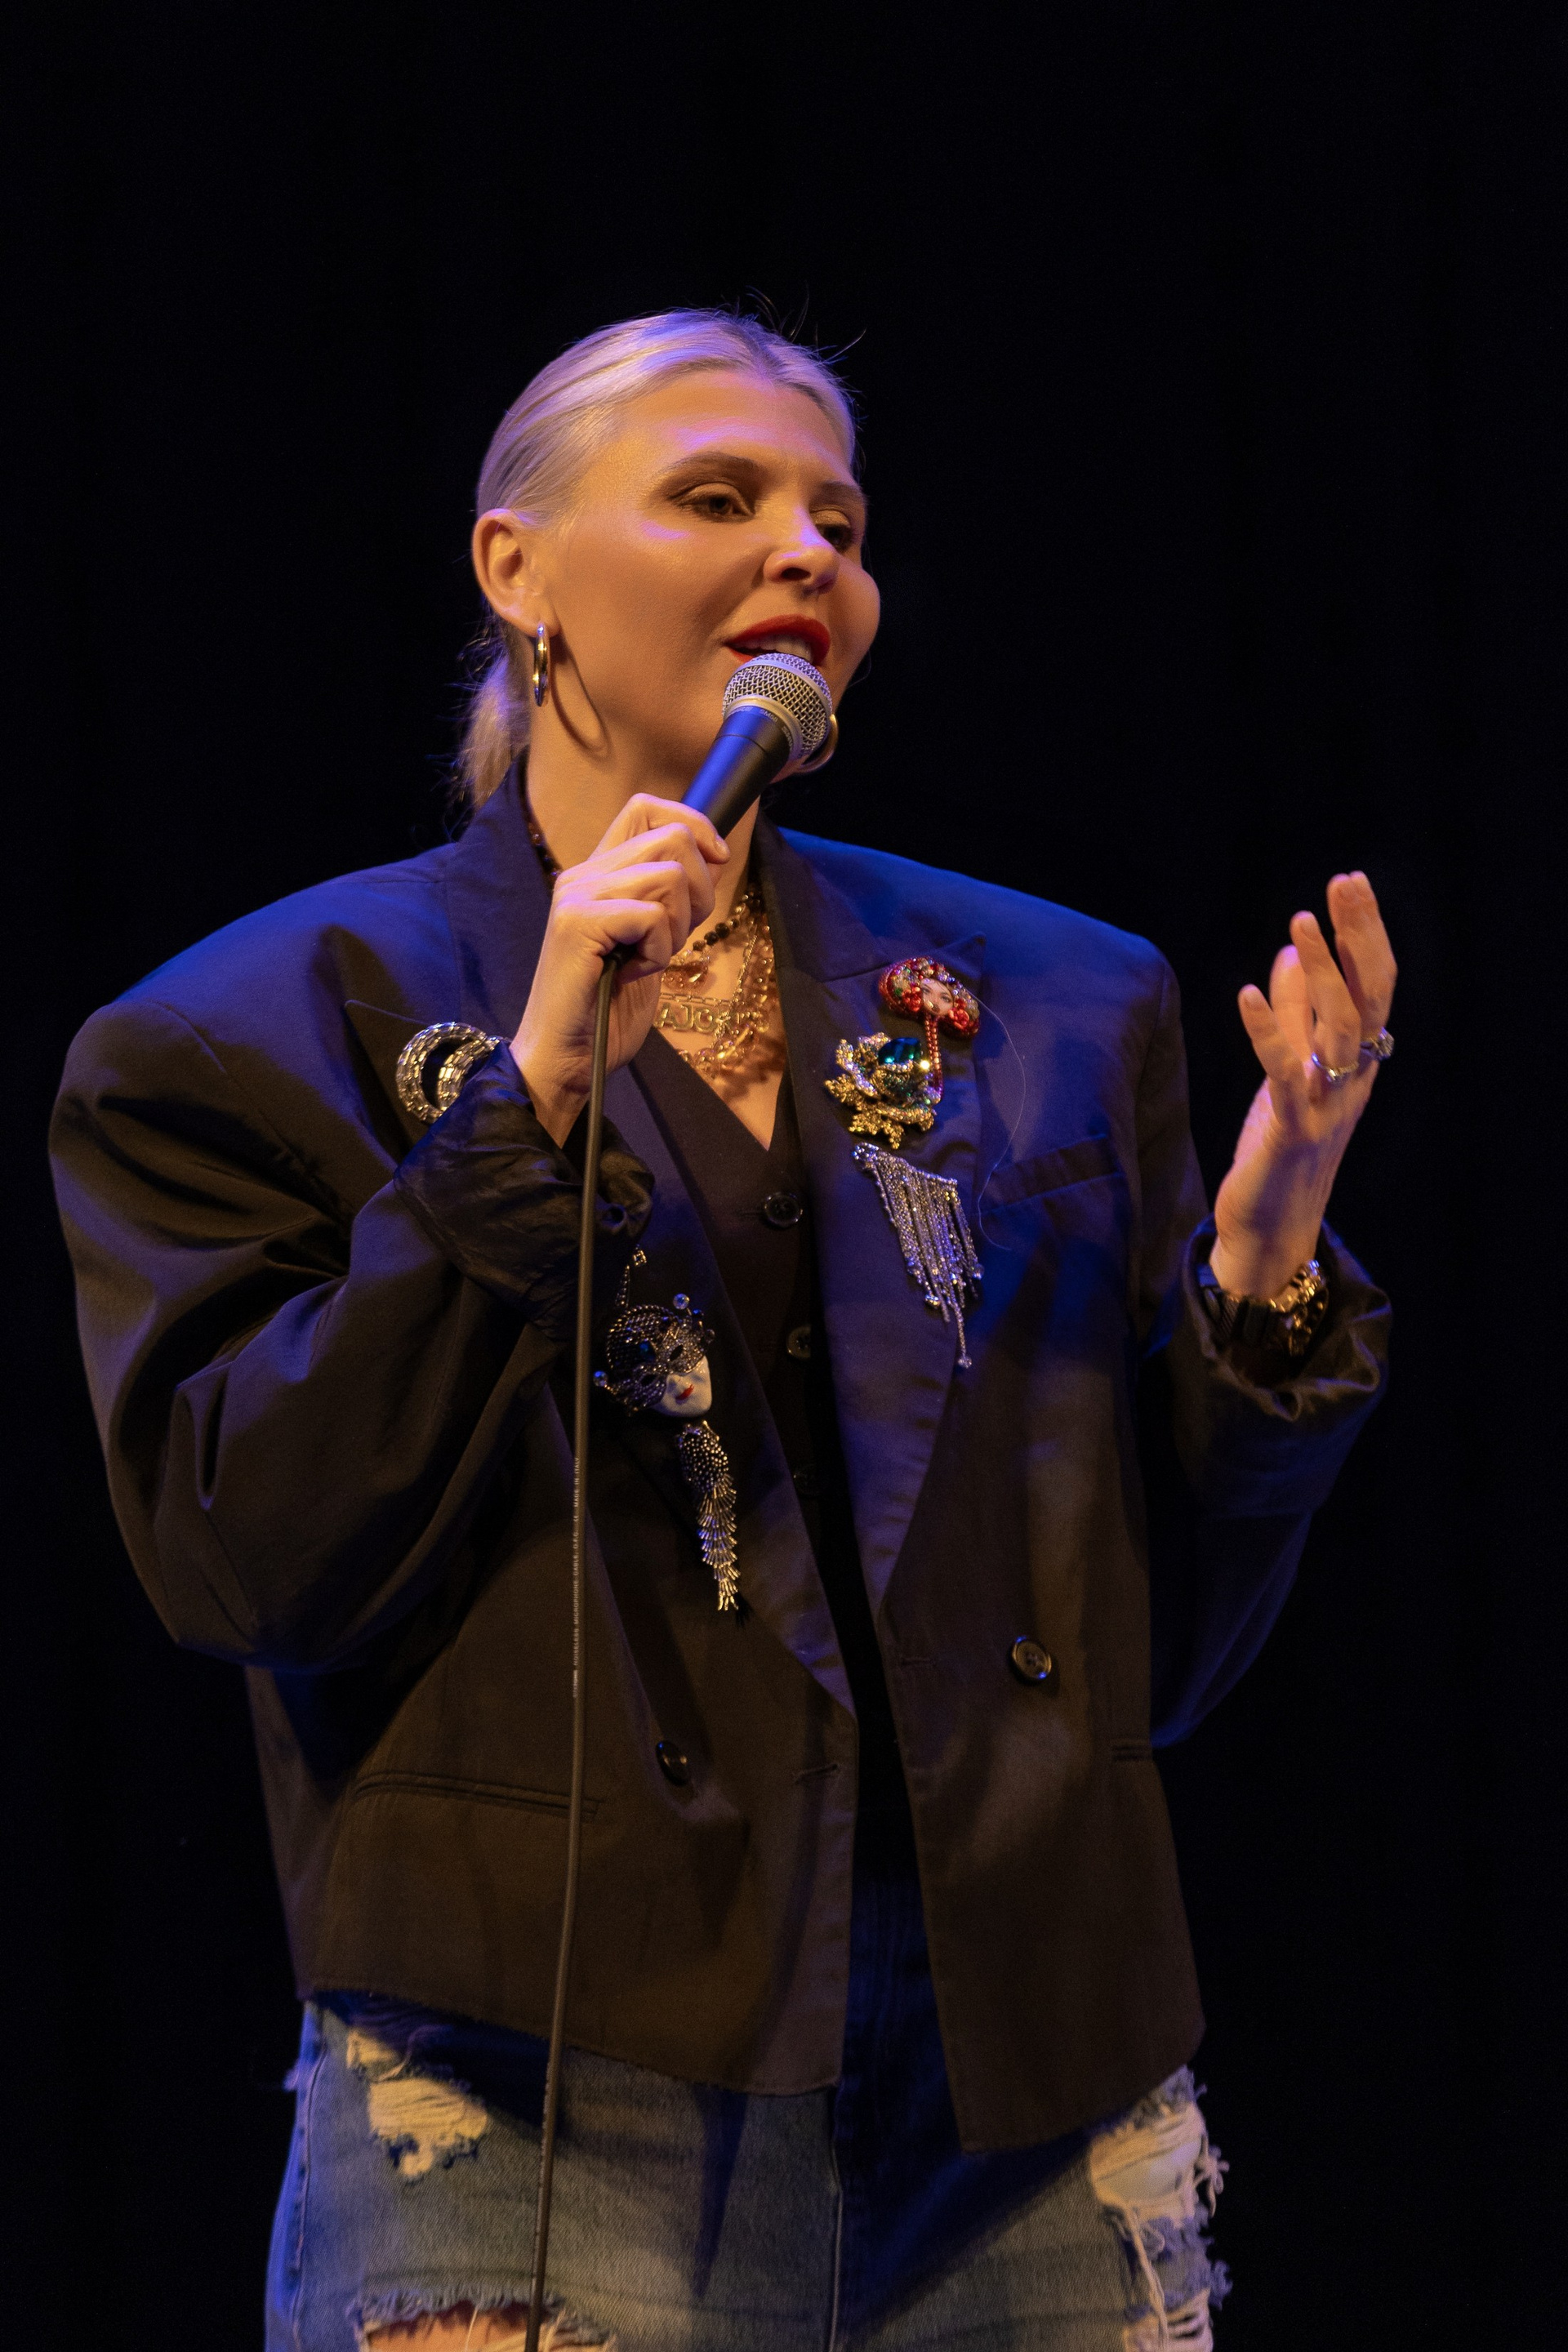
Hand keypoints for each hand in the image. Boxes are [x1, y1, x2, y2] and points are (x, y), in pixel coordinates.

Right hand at [511, 795, 727, 1142]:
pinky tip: (635, 973)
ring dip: (677, 927)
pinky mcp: (578, 923)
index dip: (694, 824)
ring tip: (648, 959)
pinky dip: (660, 951)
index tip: (715, 864)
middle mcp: (583, 873)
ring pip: (669, 875)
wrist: (568, 1058)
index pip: (647, 807)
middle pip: (673, 837)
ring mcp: (577, 896)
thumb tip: (713, 856)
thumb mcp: (651, 941)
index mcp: (598, 872)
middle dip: (699, 891)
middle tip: (675, 937)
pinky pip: (652, 915)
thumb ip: (669, 898)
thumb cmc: (607, 1008)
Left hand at [1210, 871, 1396, 1299]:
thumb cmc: (1281, 1146)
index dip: (1364, 934)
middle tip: (1343, 884)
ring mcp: (1327, 1104)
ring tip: (1302, 922)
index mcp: (1356, 1061)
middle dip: (1356, 938)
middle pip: (1367, 998)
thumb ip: (1294, 1015)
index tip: (1350, 884)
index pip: (1373, 986)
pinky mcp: (1292, 1129)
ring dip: (1322, 974)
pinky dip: (1267, 1031)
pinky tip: (1247, 993)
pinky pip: (1284, 1073)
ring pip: (1337, 1030)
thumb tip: (1293, 952)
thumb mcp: (1288, 1071)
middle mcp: (1352, 1079)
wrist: (1270, 1225)